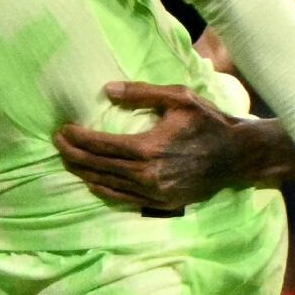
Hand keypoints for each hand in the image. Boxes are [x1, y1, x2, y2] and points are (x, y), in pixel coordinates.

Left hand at [54, 82, 243, 210]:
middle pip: (98, 166)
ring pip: (107, 185)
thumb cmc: (209, 122)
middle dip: (73, 155)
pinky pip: (124, 199)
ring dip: (83, 172)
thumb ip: (141, 94)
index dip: (77, 138)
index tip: (62, 130)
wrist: (237, 156)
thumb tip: (108, 91)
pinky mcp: (161, 204)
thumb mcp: (178, 98)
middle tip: (57, 144)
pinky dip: (104, 190)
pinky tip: (92, 182)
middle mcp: (147, 174)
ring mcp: (153, 193)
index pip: (100, 144)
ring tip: (67, 161)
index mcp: (148, 147)